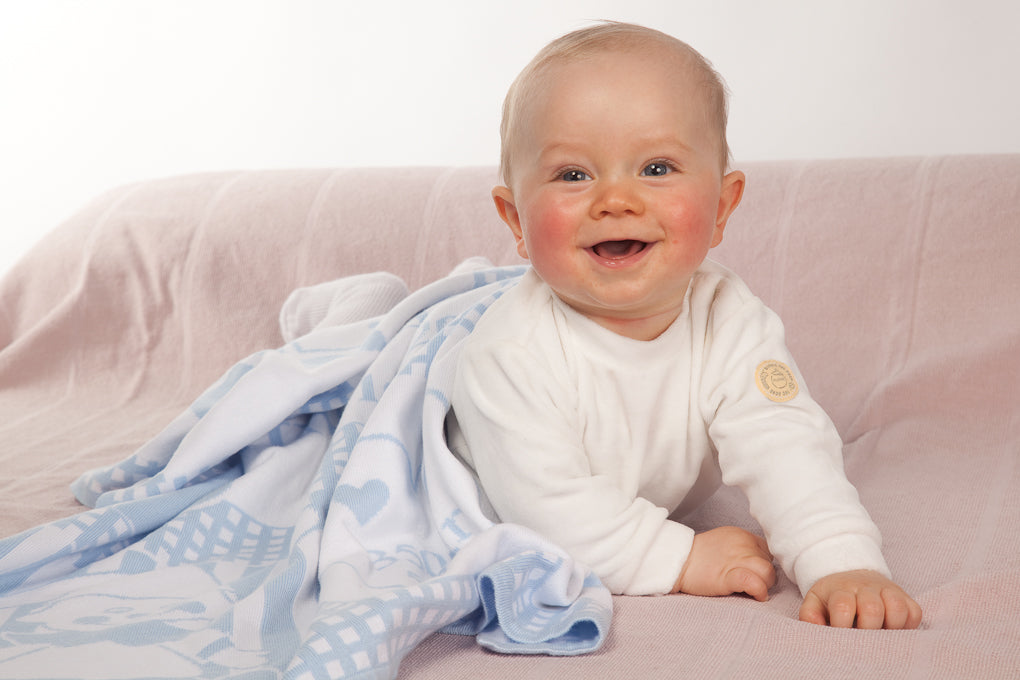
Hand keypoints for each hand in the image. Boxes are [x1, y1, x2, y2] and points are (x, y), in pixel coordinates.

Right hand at [673, 526, 775, 601]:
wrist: (679, 561)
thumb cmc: (700, 555)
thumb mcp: (725, 541)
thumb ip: (743, 548)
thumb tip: (759, 562)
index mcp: (743, 535)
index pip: (768, 550)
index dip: (764, 563)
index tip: (756, 573)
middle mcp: (743, 544)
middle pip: (769, 562)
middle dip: (766, 576)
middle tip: (755, 584)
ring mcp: (736, 559)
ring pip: (767, 571)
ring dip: (765, 584)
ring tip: (756, 592)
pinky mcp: (728, 576)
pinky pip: (754, 582)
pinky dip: (760, 590)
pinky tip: (757, 596)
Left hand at [799, 569, 921, 628]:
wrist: (852, 573)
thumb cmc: (833, 596)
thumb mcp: (815, 601)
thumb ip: (810, 614)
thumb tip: (816, 627)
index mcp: (842, 590)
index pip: (843, 606)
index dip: (842, 626)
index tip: (841, 637)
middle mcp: (866, 588)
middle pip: (872, 608)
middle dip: (868, 629)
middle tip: (862, 641)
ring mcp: (888, 591)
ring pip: (897, 608)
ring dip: (891, 626)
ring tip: (880, 636)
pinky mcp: (905, 597)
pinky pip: (914, 612)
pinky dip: (908, 624)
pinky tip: (895, 630)